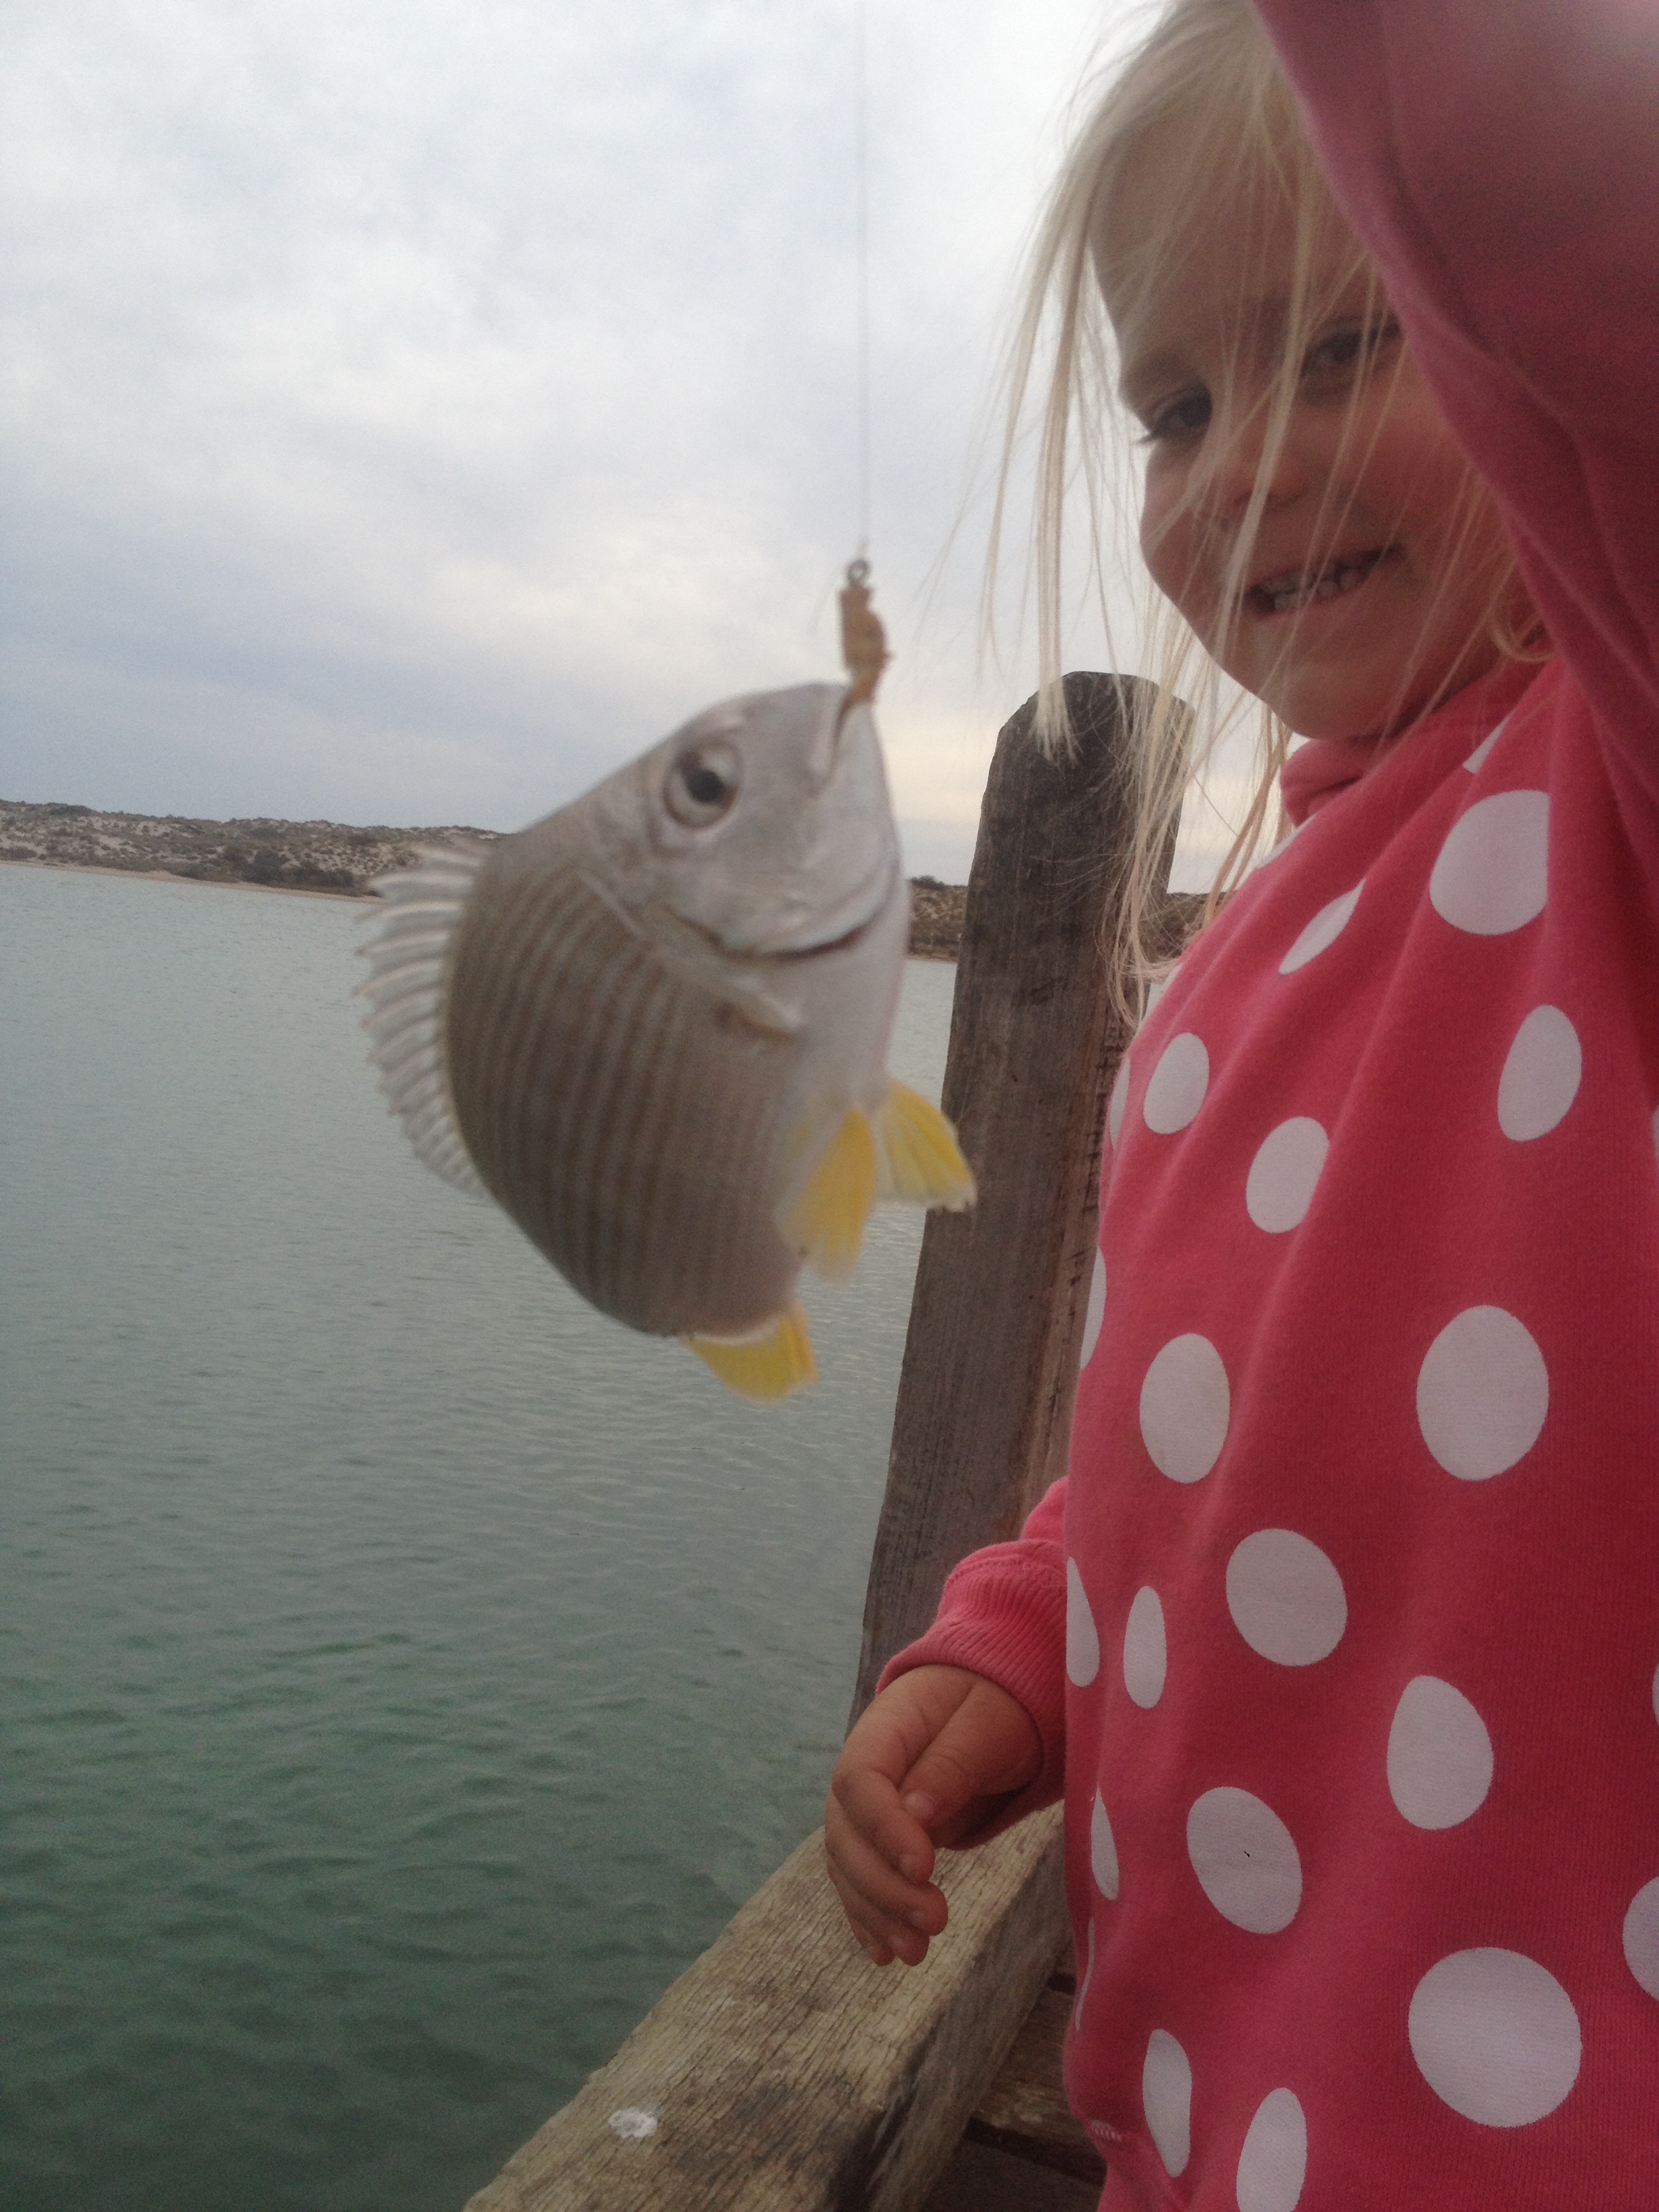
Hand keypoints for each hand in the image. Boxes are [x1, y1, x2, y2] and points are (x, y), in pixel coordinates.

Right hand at [825, 1664, 1040, 1966]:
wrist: (992, 1698)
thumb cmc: (997, 1703)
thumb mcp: (988, 1723)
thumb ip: (952, 1762)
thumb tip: (917, 1813)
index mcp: (885, 1726)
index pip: (859, 1779)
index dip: (882, 1828)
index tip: (925, 1868)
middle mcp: (862, 1767)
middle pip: (845, 1831)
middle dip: (882, 1885)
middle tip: (935, 1920)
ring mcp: (867, 1804)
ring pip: (849, 1864)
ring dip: (875, 1912)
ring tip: (916, 1953)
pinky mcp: (881, 1836)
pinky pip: (861, 1878)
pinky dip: (869, 1917)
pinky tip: (885, 1953)